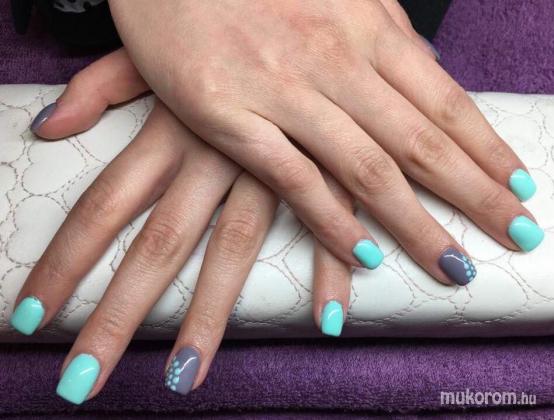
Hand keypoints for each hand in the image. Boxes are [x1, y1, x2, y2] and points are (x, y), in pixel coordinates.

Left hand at [12, 50, 353, 403]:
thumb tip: (47, 127)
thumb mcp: (152, 47)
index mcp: (167, 128)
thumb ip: (100, 88)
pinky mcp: (321, 165)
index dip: (62, 266)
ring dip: (206, 316)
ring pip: (230, 252)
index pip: (101, 208)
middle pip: (154, 248)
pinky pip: (320, 225)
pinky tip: (325, 318)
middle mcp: (210, 157)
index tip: (31, 322)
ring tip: (184, 376)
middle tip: (84, 384)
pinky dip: (325, 268)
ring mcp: (267, 166)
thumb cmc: (219, 21)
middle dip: (116, 317)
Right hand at [109, 0, 543, 285]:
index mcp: (365, 26)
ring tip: (454, 265)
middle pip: (420, 142)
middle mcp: (334, 61)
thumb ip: (379, 37)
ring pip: (367, 168)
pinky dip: (332, 220)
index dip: (486, 148)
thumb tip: (426, 77)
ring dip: (416, 223)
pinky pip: (294, 178)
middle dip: (475, 195)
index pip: (444, 100)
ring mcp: (283, 91)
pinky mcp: (230, 117)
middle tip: (518, 235)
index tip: (519, 188)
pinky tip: (364, 255)